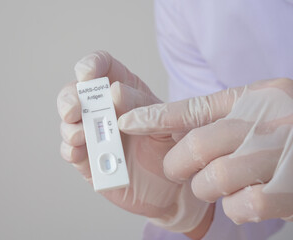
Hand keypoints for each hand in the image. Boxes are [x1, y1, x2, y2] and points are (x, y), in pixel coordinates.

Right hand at [57, 51, 209, 232]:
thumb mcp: (167, 122)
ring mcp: (94, 135)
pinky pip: (71, 152)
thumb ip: (143, 106)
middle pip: (75, 93)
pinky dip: (70, 150)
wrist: (174, 186)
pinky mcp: (88, 160)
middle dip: (70, 98)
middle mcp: (104, 110)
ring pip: (69, 123)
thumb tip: (115, 92)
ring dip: (70, 126)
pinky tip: (78, 152)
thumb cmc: (171, 148)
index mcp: (124, 91)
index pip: (102, 67)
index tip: (87, 75)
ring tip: (81, 135)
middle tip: (75, 110)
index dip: (91, 65)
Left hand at [119, 78, 292, 223]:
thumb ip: (219, 112)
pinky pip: (241, 206)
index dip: (153, 116)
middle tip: (179, 169)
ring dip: (207, 187)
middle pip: (196, 148)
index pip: (192, 107)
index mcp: (256, 98)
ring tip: (221, 183)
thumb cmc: (291, 126)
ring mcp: (279, 157)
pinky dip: (236, 208)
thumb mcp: (261, 105)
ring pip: (214, 180)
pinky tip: (247, 198)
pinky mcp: (288, 191)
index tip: (124, 121)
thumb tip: (170, 125)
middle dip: (178, 165)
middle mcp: (267, 124)